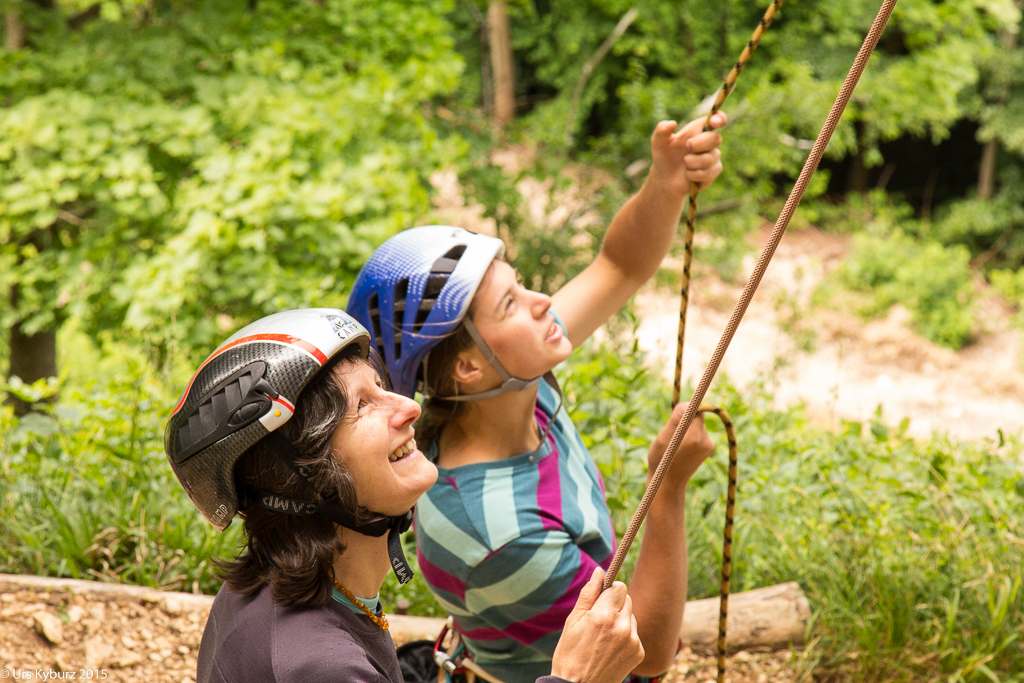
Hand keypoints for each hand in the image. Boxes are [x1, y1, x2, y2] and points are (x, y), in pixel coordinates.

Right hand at [550, 567, 644, 682]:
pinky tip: (611, 647)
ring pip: (631, 616)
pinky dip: (625, 635)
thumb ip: (589, 593)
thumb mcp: (573, 621)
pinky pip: (634, 633)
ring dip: (621, 619)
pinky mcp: (638, 652)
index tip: (601, 598)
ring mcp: (632, 640)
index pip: (619, 587)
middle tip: (599, 619)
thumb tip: (599, 571)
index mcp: (604, 615)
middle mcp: (622, 626)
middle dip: (615, 604)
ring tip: (603, 636)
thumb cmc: (570, 653)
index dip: (609, 590)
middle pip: (627, 599)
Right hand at [647, 401, 713, 490]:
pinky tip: (682, 447)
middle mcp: (706, 441)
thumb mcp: (663, 438)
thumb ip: (676, 421)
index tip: (675, 417)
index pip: (696, 410)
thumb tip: (688, 405)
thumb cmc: (661, 460)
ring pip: (698, 424)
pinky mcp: (709, 448)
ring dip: (687, 428)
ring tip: (675, 442)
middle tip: (671, 434)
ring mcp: (709, 445)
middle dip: (684, 420)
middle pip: (697, 417)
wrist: (668, 483)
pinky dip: (691, 434)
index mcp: (695, 437)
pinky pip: (700, 432)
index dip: (685, 410)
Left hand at [649, 112, 726, 196]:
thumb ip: (662, 130)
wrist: (665, 179)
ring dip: (692, 162)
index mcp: (699, 129)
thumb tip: (672, 123)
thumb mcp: (658, 142)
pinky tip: (687, 174)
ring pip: (709, 158)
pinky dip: (693, 174)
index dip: (719, 118)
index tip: (714, 122)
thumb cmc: (664, 156)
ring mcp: (713, 156)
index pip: (717, 120)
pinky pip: (708, 173)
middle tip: (686, 146)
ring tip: (684, 163)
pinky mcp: (713, 171)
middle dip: (698, 144)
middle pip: (716, 138)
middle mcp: (709, 141)